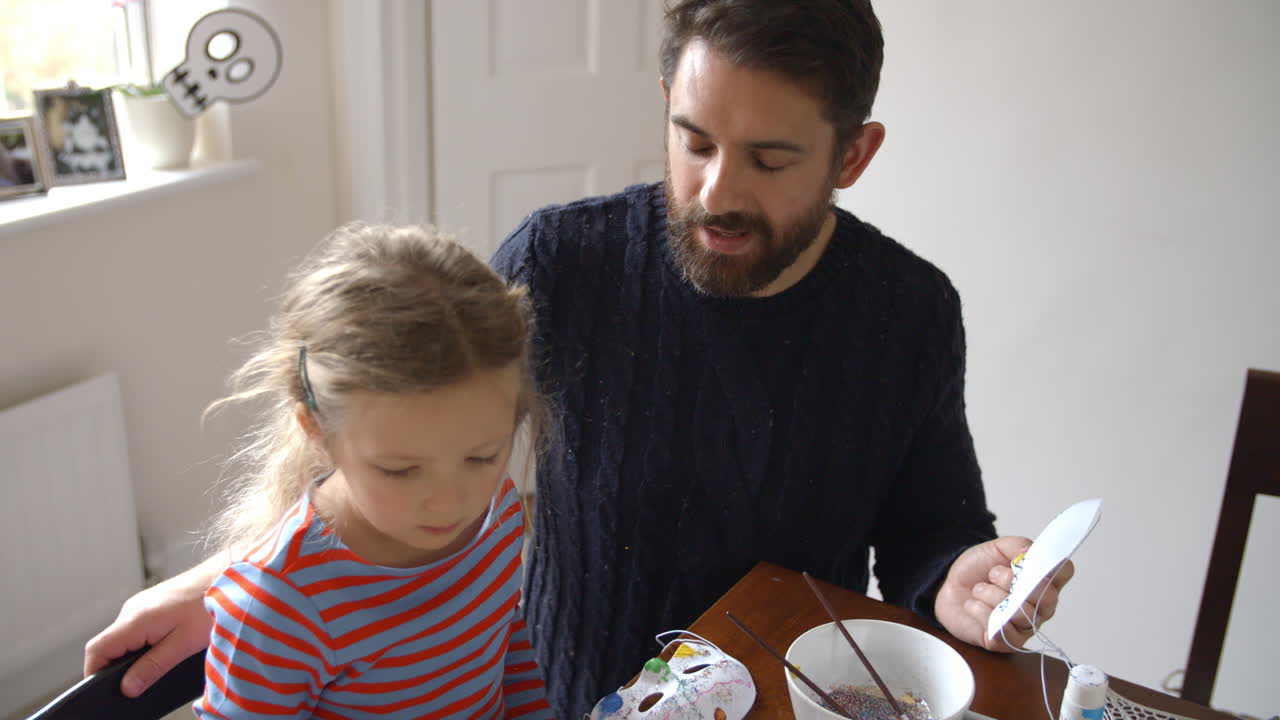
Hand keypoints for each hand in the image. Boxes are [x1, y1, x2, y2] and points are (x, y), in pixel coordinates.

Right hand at [83, 557, 220, 695]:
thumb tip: (127, 688)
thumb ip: (152, 666)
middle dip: (117, 668)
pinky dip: (144, 644)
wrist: (231, 575)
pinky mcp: (155, 604)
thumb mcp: (182, 644)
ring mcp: (143, 605)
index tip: (104, 691)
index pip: (96, 650)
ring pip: (125, 637)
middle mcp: (133, 609)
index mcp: (134, 619)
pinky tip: (165, 649)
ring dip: (134, 656)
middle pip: (109, 645)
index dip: (94, 673)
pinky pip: (139, 629)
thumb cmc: (211, 605)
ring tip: (155, 668)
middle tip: (136, 685)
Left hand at [933, 536, 1073, 651]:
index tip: (1025, 562)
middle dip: (1014, 582)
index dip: (1050, 566)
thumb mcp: (997, 548)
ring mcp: (1024, 625)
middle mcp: (1039, 606)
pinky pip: (1003, 631)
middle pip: (1047, 598)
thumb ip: (1018, 546)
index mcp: (1042, 579)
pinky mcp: (1005, 642)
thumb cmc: (978, 570)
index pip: (1064, 572)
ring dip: (993, 595)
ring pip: (1022, 614)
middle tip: (994, 573)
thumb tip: (1031, 555)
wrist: (948, 587)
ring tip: (979, 589)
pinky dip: (982, 612)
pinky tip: (973, 604)